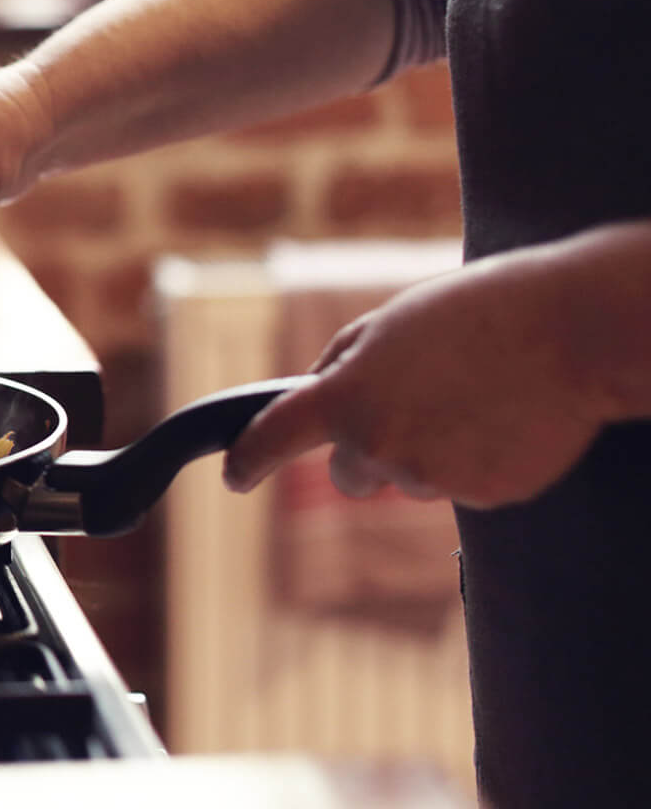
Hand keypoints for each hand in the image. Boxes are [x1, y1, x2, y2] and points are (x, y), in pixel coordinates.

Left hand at [223, 246, 609, 507]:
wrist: (573, 331)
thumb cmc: (477, 313)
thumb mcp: (387, 323)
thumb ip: (342, 365)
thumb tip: (315, 396)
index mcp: (347, 397)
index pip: (274, 437)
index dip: (247, 461)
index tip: (235, 477)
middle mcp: (381, 446)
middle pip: (350, 474)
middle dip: (368, 449)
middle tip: (417, 403)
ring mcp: (433, 478)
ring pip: (409, 478)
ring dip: (428, 448)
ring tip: (474, 395)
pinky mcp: (484, 495)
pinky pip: (460, 484)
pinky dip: (474, 459)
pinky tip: (503, 418)